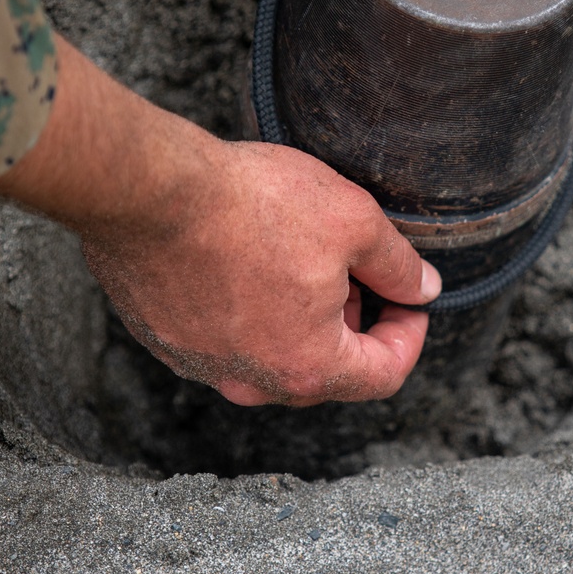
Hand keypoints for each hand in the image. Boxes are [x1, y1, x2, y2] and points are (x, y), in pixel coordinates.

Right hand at [0, 37, 439, 405]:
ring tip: (295, 254)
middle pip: (325, 372)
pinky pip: (223, 338)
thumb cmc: (252, 205)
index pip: (384, 374)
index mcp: (307, 369)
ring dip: (297, 318)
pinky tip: (244, 257)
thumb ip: (398, 265)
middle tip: (350, 266)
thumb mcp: (353, 221)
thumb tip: (423, 289)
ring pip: (270, 355)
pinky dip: (246, 310)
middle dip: (349, 323)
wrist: (149, 190)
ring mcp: (201, 366)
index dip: (409, 334)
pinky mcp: (164, 339)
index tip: (408, 298)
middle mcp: (252, 383)